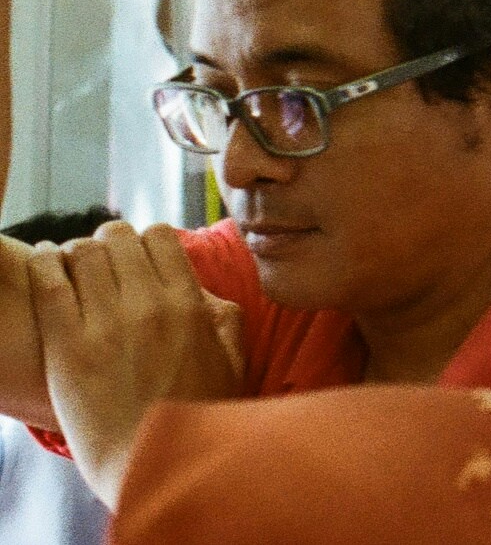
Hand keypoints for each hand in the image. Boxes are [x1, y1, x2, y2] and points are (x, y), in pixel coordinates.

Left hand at [29, 222, 244, 504]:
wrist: (152, 463)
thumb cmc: (196, 416)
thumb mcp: (234, 360)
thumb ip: (224, 316)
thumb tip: (203, 290)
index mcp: (189, 304)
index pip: (160, 237)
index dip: (144, 240)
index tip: (135, 256)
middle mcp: (149, 305)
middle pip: (119, 238)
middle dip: (108, 242)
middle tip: (100, 258)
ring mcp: (106, 323)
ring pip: (83, 253)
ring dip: (76, 252)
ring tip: (71, 264)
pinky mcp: (67, 346)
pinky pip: (50, 282)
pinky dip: (46, 262)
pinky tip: (47, 262)